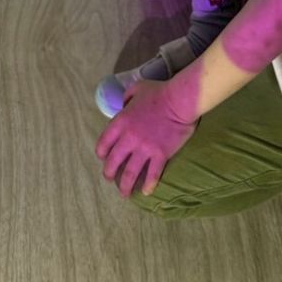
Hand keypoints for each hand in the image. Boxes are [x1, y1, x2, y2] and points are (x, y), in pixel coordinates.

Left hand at [95, 78, 196, 197]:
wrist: (180, 100)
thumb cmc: (159, 92)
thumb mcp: (137, 88)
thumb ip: (127, 97)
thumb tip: (124, 104)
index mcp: (121, 122)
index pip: (104, 142)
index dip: (101, 152)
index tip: (103, 157)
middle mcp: (129, 138)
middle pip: (113, 161)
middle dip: (109, 173)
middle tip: (110, 178)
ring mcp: (145, 148)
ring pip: (130, 172)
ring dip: (125, 185)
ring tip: (124, 193)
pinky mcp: (160, 155)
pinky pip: (152, 174)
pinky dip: (148, 185)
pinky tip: (145, 192)